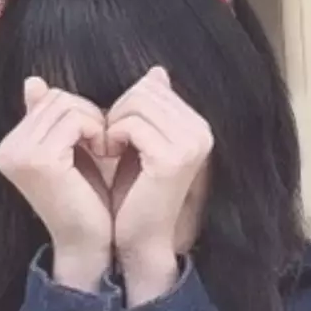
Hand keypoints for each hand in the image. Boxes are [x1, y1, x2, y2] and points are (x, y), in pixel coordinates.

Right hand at [0, 78, 111, 290]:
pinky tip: (104, 152)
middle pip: (56, 97)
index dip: (80, 111)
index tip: (96, 137)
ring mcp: (19, 153)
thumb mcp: (69, 150)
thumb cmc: (86, 199)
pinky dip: (96, 130)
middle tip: (103, 142)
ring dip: (94, 121)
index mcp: (10, 145)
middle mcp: (7, 148)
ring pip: (66, 105)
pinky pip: (74, 120)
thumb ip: (52, 119)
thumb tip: (33, 81)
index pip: (48, 98)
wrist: (90, 242)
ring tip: (104, 148)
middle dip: (87, 114)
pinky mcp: (38, 160)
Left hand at [107, 67, 212, 305]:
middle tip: (108, 140)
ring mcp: (190, 144)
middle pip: (145, 90)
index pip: (153, 85)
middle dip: (118, 110)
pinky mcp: (172, 159)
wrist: (139, 238)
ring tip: (109, 147)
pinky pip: (132, 125)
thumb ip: (149, 107)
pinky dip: (113, 136)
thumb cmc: (135, 190)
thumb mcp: (141, 140)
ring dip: (113, 123)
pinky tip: (109, 154)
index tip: (116, 131)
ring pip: (136, 104)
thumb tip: (157, 72)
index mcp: (197, 125)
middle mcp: (201, 131)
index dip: (125, 104)